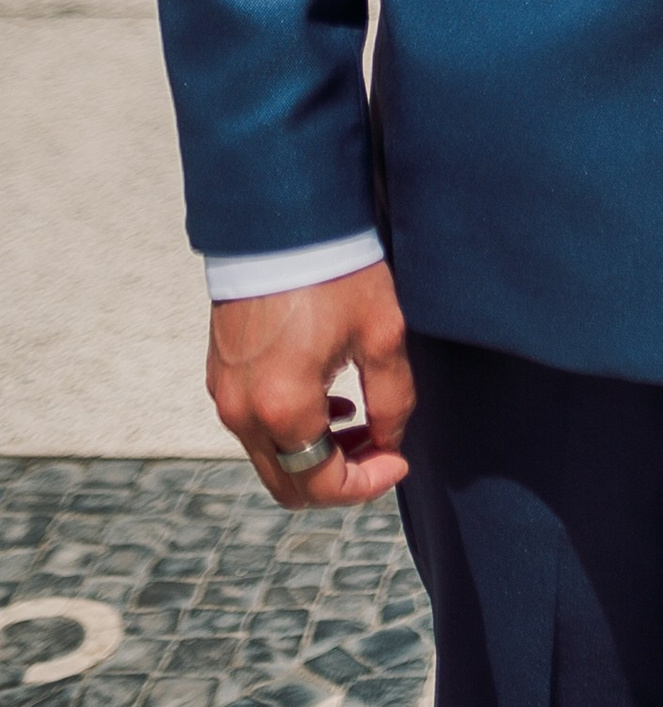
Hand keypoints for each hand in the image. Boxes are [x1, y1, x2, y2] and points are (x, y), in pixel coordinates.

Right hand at [207, 263, 413, 509]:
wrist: (284, 220)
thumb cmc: (336, 271)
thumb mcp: (382, 335)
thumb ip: (393, 401)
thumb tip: (390, 441)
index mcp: (283, 408)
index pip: (323, 485)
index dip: (368, 485)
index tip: (399, 460)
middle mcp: (242, 411)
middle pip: (290, 484)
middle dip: (340, 479)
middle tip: (380, 449)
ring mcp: (224, 393)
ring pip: (272, 457)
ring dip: (316, 454)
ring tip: (361, 421)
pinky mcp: (219, 374)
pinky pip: (254, 426)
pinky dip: (292, 430)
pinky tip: (328, 401)